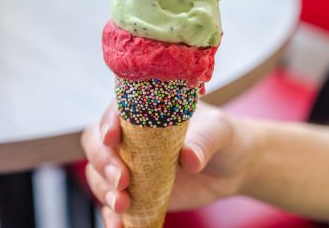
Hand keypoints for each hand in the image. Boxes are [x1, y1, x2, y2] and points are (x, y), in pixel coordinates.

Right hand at [81, 100, 253, 227]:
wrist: (231, 167)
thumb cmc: (222, 137)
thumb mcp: (218, 132)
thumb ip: (203, 142)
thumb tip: (189, 158)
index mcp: (143, 111)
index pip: (115, 111)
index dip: (108, 122)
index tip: (112, 138)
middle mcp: (128, 136)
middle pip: (96, 144)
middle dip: (103, 162)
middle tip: (122, 181)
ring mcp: (128, 165)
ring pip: (98, 174)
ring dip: (104, 190)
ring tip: (123, 205)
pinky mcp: (134, 192)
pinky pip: (112, 204)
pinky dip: (111, 216)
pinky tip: (118, 225)